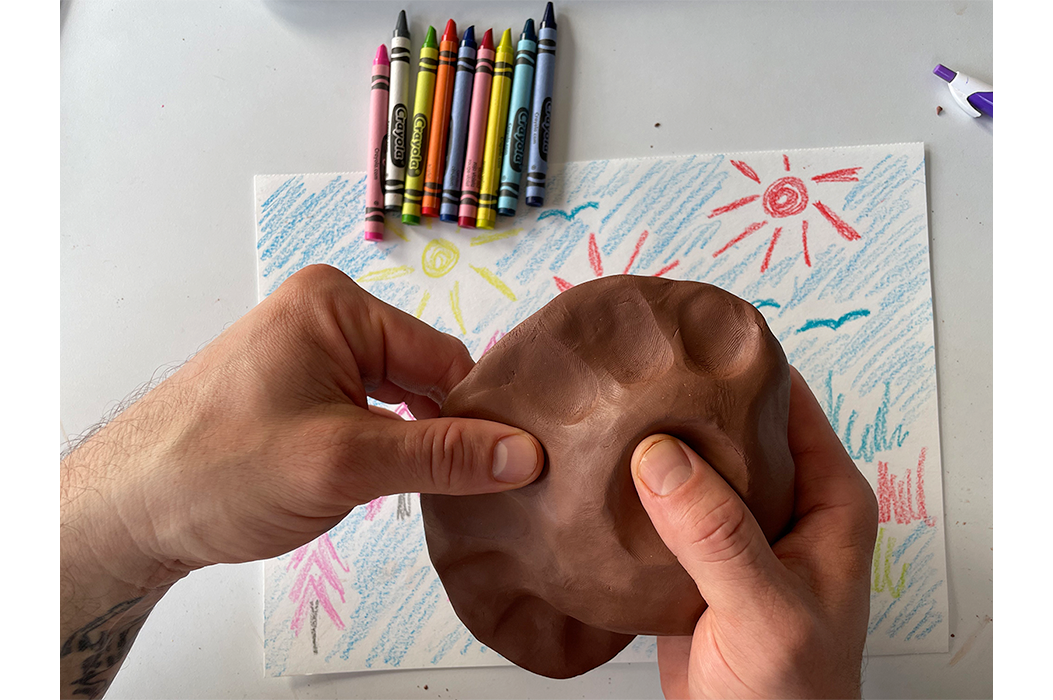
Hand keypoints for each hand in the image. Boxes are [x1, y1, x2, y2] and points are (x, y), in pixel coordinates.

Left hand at [61, 265, 542, 696]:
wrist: (125, 512)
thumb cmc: (219, 471)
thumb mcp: (343, 462)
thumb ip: (441, 456)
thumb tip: (528, 453)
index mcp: (336, 304)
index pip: (442, 356)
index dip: (474, 415)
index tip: (506, 470)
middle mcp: (324, 316)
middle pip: (420, 376)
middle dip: (436, 433)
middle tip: (458, 493)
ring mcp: (307, 352)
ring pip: (395, 400)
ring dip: (406, 446)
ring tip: (405, 492)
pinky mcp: (295, 390)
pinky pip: (364, 413)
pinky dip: (378, 450)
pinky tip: (374, 485)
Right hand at [630, 367, 877, 698]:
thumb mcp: (765, 613)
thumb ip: (718, 535)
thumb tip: (663, 455)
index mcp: (827, 501)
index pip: (788, 403)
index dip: (741, 366)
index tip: (685, 340)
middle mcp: (785, 506)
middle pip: (734, 427)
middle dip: (686, 401)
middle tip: (632, 373)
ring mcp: (738, 532)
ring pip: (695, 466)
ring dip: (656, 447)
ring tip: (608, 414)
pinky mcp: (697, 559)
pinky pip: (665, 508)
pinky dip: (636, 492)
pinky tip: (601, 478)